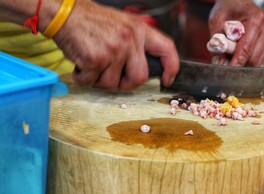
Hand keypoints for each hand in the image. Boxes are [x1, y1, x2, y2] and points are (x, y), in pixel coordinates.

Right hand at [51, 0, 178, 90]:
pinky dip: (84, 78)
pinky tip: (81, 63)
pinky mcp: (95, 59)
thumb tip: (145, 66)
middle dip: (126, 84)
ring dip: (100, 80)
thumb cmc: (92, 20)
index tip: (167, 79)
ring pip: (113, 83)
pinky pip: (92, 81)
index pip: (166, 49)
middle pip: (139, 77)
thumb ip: (136, 42)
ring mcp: (113, 50)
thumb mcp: (122, 24)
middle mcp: (129, 39)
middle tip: (114, 78)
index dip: (171, 67)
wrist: (64, 12)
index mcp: (139, 29)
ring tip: (92, 63)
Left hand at [209, 0, 263, 65]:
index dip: (236, 63)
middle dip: (239, 65)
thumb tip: (219, 63)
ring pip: (258, 61)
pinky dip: (247, 60)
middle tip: (225, 65)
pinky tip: (238, 56)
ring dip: (244, 64)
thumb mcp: (217, 21)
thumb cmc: (227, 8)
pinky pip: (259, 57)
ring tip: (230, 59)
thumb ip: (217, 41)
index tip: (227, 72)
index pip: (246, 49)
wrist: (238, 0)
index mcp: (255, 20)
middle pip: (254, 59)